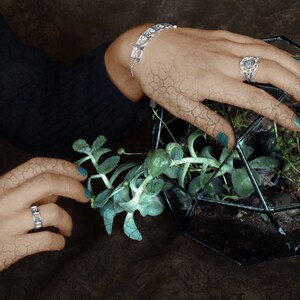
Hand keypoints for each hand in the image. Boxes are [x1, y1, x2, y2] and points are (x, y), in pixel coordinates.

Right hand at [0, 157, 89, 271]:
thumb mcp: (4, 198)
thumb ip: (30, 191)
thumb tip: (58, 190)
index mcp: (4, 184)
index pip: (38, 165)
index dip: (64, 166)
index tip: (82, 173)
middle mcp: (4, 199)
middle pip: (48, 183)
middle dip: (74, 187)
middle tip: (85, 196)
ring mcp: (7, 223)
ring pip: (52, 211)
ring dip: (68, 220)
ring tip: (68, 228)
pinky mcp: (10, 247)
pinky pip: (46, 240)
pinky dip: (59, 241)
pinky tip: (59, 242)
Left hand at [106, 25, 299, 147]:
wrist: (146, 49)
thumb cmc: (160, 80)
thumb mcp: (180, 107)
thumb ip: (208, 123)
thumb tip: (229, 141)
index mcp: (212, 82)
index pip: (255, 99)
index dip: (279, 112)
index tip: (296, 123)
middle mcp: (224, 61)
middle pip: (270, 70)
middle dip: (297, 86)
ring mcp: (225, 45)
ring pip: (268, 52)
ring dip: (293, 66)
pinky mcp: (223, 36)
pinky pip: (255, 42)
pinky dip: (275, 51)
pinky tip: (285, 59)